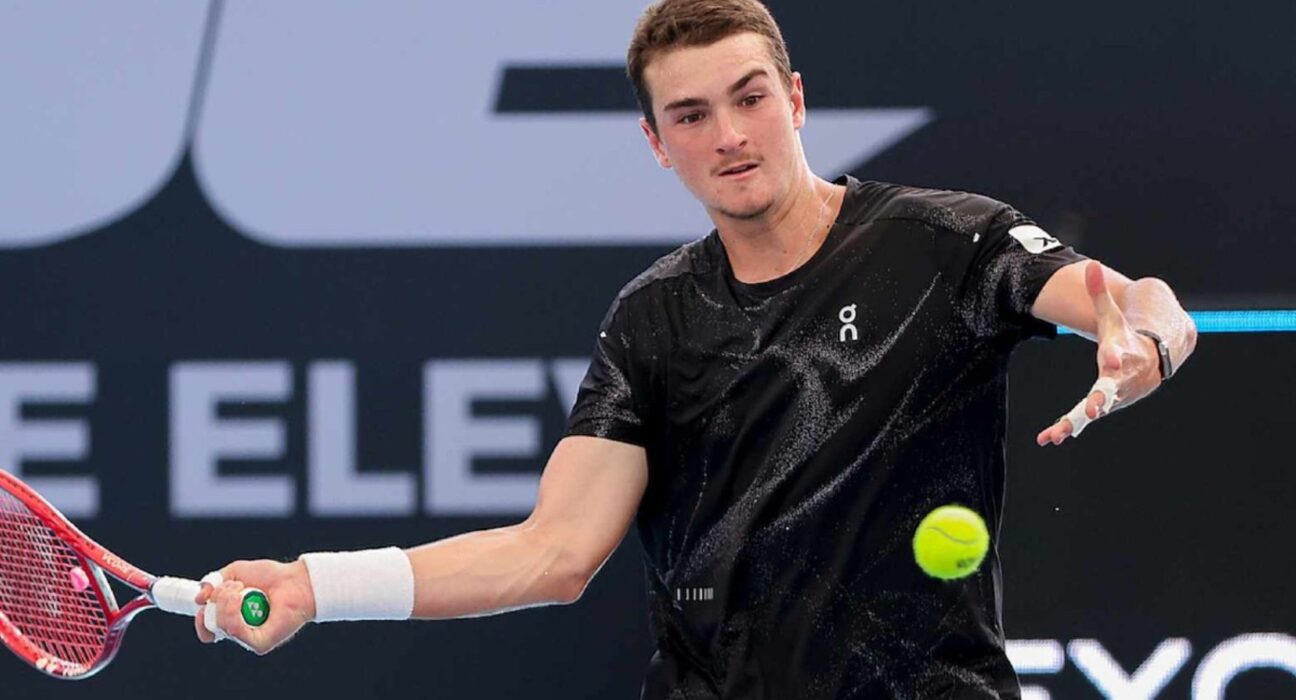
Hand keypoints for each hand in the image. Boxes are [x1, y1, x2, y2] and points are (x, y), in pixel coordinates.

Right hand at [194, 559, 315, 654]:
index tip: (203, 601)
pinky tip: (242, 598)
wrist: (295, 579)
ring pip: (223, 628)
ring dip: (226, 602)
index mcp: (231, 618)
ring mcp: (249, 638)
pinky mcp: (260, 642)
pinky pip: (238, 633)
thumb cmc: (270, 577)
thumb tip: (199, 599)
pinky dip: (234, 613)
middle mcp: (239, 630)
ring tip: (241, 589)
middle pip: (211, 627)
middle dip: (216, 601)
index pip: (206, 630)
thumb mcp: (235, 573)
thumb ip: (213, 583)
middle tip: (232, 587)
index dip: (199, 618)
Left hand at [1036, 261, 1161, 445]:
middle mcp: (1122, 379)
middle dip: (1101, 399)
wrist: (1156, 359)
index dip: (1116, 356)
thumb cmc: (1129, 334)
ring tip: (1057, 434)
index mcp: (1124, 354)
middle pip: (1110, 390)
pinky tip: (1047, 438)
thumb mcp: (1113, 315)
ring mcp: (1114, 395)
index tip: (1112, 360)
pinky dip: (1068, 426)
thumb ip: (1099, 293)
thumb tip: (1090, 265)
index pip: (1121, 354)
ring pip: (1095, 409)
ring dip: (1077, 421)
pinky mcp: (1105, 405)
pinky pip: (1084, 418)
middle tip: (1093, 410)